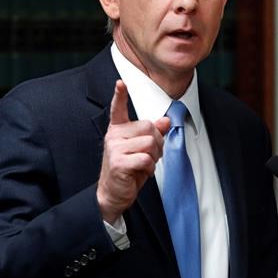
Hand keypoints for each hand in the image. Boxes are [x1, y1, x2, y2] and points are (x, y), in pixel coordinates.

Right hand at [97, 80, 170, 223]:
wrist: (113, 194)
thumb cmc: (127, 170)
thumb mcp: (141, 150)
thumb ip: (152, 134)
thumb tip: (165, 121)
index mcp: (117, 130)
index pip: (117, 109)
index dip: (119, 95)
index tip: (120, 83)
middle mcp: (114, 136)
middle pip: (148, 128)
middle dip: (157, 143)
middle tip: (149, 156)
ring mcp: (114, 148)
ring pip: (150, 143)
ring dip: (154, 157)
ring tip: (144, 165)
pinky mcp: (119, 162)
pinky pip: (146, 159)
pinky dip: (149, 167)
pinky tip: (140, 172)